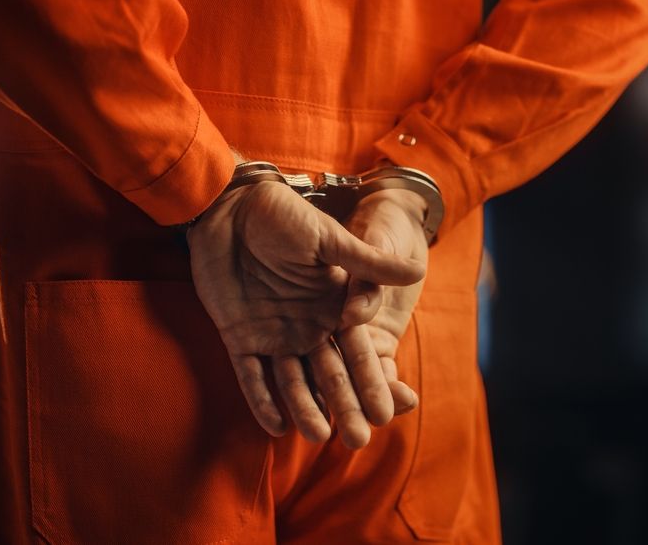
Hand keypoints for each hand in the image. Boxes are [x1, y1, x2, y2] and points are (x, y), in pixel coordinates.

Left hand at [187, 181, 424, 447]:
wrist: (229, 207)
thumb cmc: (282, 216)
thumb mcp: (329, 239)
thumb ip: (368, 263)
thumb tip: (418, 271)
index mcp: (333, 305)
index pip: (358, 352)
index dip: (373, 381)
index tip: (391, 410)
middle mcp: (308, 325)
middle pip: (329, 374)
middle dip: (345, 407)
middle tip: (359, 440)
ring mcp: (273, 333)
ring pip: (293, 381)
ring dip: (305, 408)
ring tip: (319, 437)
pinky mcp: (239, 336)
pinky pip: (251, 375)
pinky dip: (262, 400)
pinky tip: (276, 427)